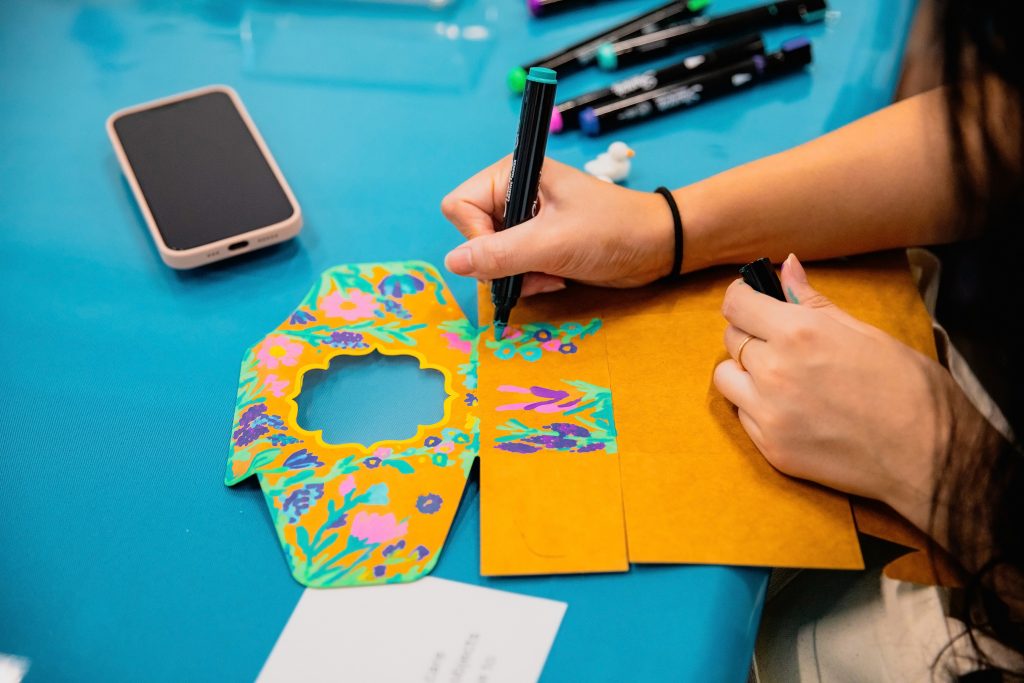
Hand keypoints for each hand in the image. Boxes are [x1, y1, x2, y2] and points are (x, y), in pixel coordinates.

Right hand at [440, 156, 673, 295]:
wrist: (657, 245)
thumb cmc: (612, 231)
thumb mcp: (553, 243)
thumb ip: (500, 254)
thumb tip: (451, 263)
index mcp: (512, 173)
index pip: (460, 207)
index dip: (476, 238)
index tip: (508, 254)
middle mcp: (514, 192)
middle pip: (473, 234)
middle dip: (501, 261)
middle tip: (534, 268)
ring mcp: (526, 218)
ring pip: (491, 257)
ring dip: (518, 275)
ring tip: (551, 275)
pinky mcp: (538, 241)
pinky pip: (512, 266)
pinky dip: (529, 279)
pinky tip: (556, 278)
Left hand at [712, 254, 958, 530]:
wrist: (929, 456)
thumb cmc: (909, 388)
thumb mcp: (866, 332)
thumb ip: (815, 301)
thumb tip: (786, 266)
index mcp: (799, 333)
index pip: (736, 304)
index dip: (743, 297)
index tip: (753, 300)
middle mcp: (774, 370)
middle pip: (731, 339)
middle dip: (750, 333)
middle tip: (780, 342)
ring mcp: (768, 412)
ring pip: (726, 378)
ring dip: (744, 372)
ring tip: (780, 377)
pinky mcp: (770, 447)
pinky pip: (743, 415)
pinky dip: (757, 407)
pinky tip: (792, 409)